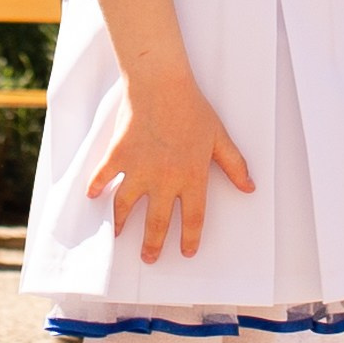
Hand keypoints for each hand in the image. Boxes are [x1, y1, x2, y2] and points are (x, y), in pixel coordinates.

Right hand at [88, 69, 253, 260]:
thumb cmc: (193, 108)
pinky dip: (97, 187)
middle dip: (154, 245)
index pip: (194, 218)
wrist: (161, 84)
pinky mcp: (118, 155)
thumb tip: (249, 188)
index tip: (187, 252)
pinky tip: (94, 196)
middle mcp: (164, 180)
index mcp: (192, 177)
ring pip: (127, 207)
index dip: (191, 238)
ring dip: (122, 224)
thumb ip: (234, 164)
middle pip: (158, 222)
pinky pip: (104, 177)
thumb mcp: (220, 137)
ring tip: (119, 235)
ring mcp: (138, 169)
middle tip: (150, 258)